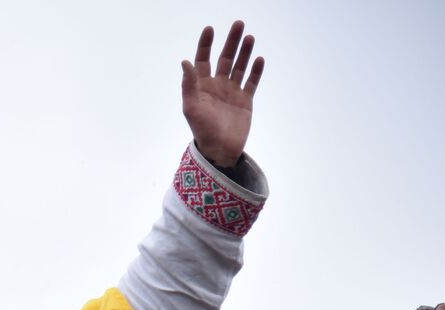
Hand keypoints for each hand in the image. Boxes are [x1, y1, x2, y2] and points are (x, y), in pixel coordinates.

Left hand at [182, 21, 264, 167]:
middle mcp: (217, 86)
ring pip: (239, 67)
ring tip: (249, 37)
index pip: (203, 60)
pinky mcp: (245, 101)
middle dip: (231, 41)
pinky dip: (255, 70)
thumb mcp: (191, 108)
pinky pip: (251, 82)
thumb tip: (185, 62)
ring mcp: (231, 92)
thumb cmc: (202, 130)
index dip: (205, 44)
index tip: (210, 29)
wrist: (220, 150)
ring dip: (244, 52)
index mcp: (201, 86)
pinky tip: (259, 58)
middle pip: (225, 58)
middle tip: (238, 24)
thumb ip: (189, 85)